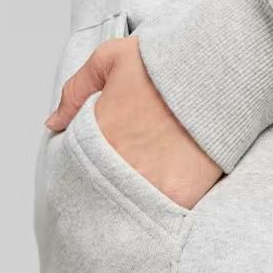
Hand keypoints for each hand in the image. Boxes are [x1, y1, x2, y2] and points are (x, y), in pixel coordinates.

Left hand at [45, 36, 222, 208]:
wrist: (218, 74)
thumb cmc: (168, 65)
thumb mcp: (113, 58)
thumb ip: (77, 89)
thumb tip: (55, 122)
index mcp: (98, 134)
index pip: (76, 162)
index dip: (89, 161)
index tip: (105, 156)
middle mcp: (119, 165)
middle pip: (103, 188)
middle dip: (110, 183)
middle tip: (131, 169)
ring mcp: (151, 184)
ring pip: (132, 204)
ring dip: (136, 197)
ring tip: (152, 179)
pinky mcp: (181, 196)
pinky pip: (166, 213)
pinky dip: (166, 208)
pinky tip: (171, 188)